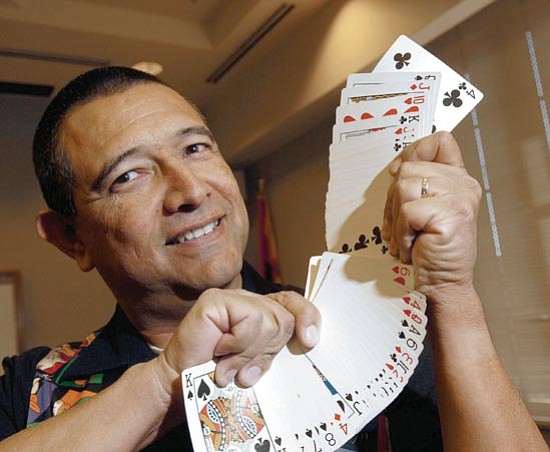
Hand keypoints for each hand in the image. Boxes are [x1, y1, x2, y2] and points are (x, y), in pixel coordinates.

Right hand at [157, 289, 320, 394]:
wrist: (181, 385)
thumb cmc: (217, 377)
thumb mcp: (256, 364)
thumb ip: (275, 349)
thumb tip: (307, 340)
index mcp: (262, 314)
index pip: (294, 303)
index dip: (308, 317)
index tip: (310, 341)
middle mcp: (249, 302)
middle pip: (284, 318)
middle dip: (268, 351)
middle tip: (245, 370)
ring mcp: (232, 298)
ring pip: (269, 321)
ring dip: (249, 353)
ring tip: (229, 367)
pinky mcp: (216, 299)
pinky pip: (249, 319)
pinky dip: (237, 344)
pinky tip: (220, 351)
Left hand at [382, 132, 481, 303]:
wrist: (442, 284)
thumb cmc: (429, 250)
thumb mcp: (421, 210)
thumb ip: (415, 184)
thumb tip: (395, 167)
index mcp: (457, 179)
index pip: (439, 141)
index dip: (413, 152)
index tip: (398, 173)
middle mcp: (463, 184)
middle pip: (408, 168)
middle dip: (393, 201)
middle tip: (401, 228)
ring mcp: (459, 197)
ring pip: (403, 188)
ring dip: (396, 221)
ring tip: (408, 239)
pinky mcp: (451, 213)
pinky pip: (407, 211)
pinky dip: (403, 233)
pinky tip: (415, 246)